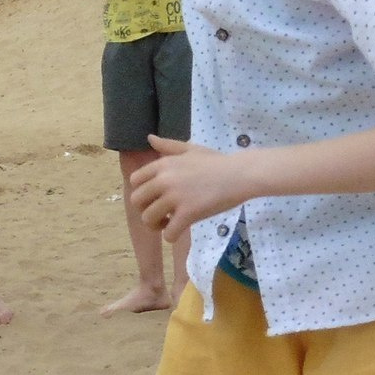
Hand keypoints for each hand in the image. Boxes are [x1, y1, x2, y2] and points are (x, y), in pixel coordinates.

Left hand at [126, 136, 248, 239]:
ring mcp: (175, 197)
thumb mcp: (190, 149)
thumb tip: (149, 138)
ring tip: (169, 223)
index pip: (134, 180)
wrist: (240, 174)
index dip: (141, 192)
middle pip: (136, 201)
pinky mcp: (188, 213)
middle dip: (145, 210)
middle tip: (160, 213)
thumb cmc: (217, 162)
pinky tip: (179, 231)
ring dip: (156, 225)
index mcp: (163, 164)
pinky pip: (168, 233)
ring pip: (148, 219)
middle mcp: (164, 180)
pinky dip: (171, 236)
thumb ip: (168, 146)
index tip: (154, 197)